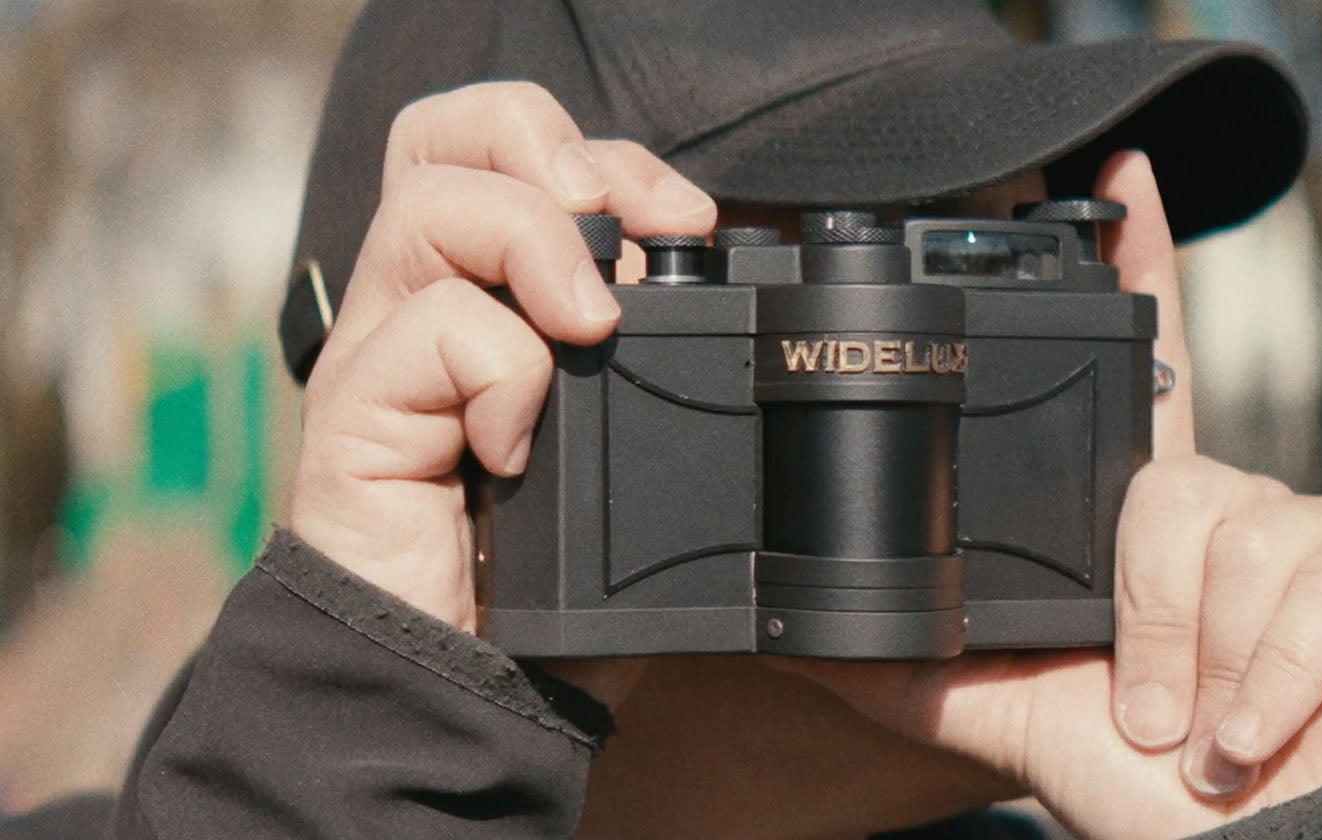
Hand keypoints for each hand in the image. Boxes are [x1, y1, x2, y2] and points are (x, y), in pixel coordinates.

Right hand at [289, 81, 714, 640]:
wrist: (464, 687)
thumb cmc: (549, 581)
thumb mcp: (630, 459)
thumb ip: (659, 371)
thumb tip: (720, 292)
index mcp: (488, 301)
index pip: (512, 157)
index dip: (601, 156)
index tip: (687, 222)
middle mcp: (426, 308)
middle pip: (445, 138)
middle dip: (541, 142)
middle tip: (617, 220)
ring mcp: (386, 356)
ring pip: (431, 203)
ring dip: (535, 243)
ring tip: (591, 325)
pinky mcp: (357, 416)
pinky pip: (433, 329)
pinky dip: (504, 371)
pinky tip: (518, 448)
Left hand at [782, 150, 1321, 838]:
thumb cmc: (1143, 780)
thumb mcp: (1009, 706)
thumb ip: (916, 663)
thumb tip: (800, 638)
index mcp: (1153, 520)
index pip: (1151, 366)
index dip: (1142, 264)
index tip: (1113, 177)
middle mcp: (1237, 501)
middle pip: (1165, 485)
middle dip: (1143, 625)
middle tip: (1147, 707)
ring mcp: (1320, 527)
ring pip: (1228, 534)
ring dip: (1199, 665)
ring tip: (1205, 723)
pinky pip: (1311, 583)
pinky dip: (1270, 680)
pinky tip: (1260, 726)